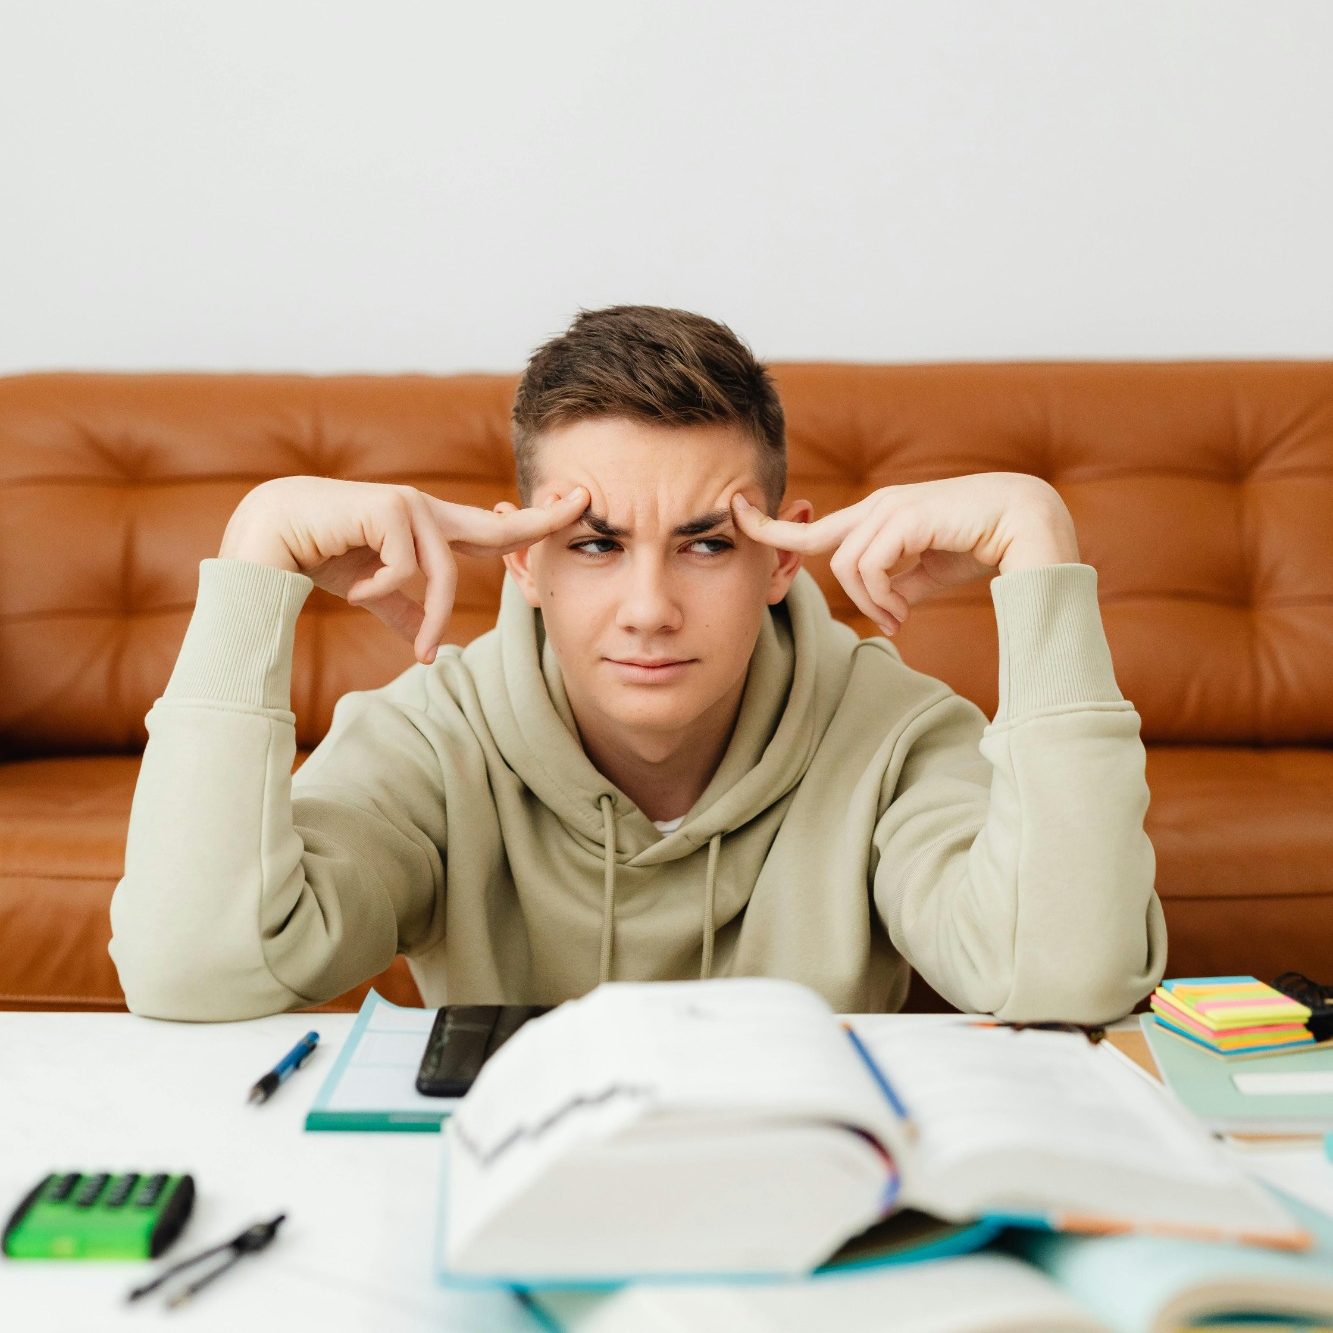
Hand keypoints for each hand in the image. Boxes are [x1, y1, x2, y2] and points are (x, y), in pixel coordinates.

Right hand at [219, 476, 587, 662]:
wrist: (270, 536)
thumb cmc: (320, 555)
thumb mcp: (372, 591)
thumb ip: (403, 611)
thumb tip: (428, 649)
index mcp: (429, 529)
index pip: (493, 529)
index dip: (534, 523)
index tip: (577, 507)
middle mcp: (427, 512)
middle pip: (497, 526)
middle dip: (541, 521)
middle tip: (585, 503)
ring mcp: (410, 506)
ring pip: (444, 572)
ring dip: (427, 615)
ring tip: (411, 644)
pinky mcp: (390, 507)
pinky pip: (407, 568)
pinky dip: (380, 590)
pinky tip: (351, 586)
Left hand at [731, 473, 1077, 634]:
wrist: (1032, 527)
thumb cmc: (986, 545)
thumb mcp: (930, 571)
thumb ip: (900, 583)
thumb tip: (884, 609)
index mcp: (880, 515)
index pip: (814, 526)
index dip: (771, 526)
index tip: (734, 516)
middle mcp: (880, 505)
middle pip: (820, 548)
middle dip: (833, 587)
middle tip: (888, 620)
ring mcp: (892, 507)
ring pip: (846, 565)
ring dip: (872, 603)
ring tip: (904, 617)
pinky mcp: (907, 516)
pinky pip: (868, 565)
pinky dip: (881, 597)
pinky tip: (906, 611)